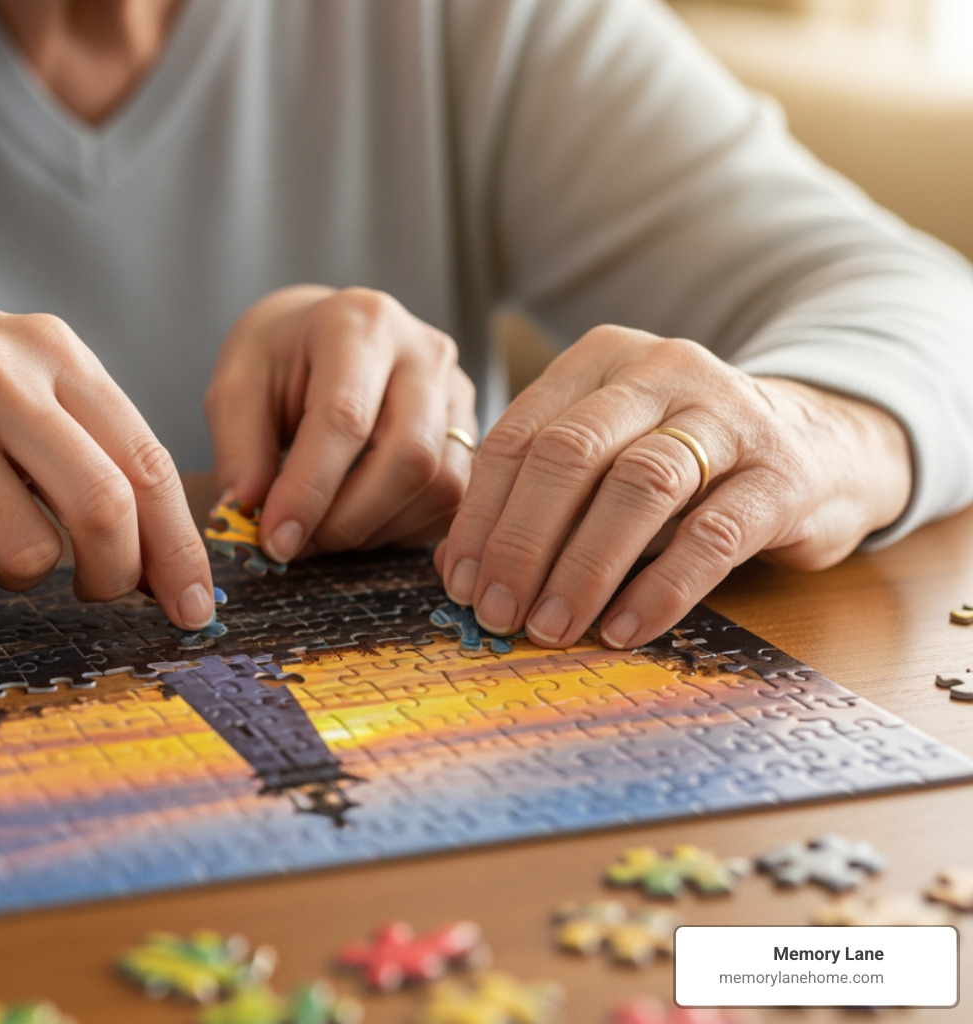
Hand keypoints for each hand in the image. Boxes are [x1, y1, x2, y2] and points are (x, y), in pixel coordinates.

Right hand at [0, 296, 215, 629]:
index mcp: (52, 351)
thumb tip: (170, 559)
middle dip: (117, 575)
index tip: (195, 608)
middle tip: (104, 594)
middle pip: (103, 510)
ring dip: (23, 575)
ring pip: (26, 552)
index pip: (146, 463)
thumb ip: (91, 445)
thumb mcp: (18, 377)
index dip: (179, 549)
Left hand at [207, 286, 475, 559]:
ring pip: (441, 486)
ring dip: (376, 530)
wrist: (324, 334)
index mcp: (359, 325)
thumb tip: (248, 512)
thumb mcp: (235, 386)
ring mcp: (457, 392)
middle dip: (349, 519)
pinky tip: (360, 521)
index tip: (275, 540)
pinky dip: (403, 530)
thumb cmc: (278, 358)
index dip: (309, 490)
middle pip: (411, 456)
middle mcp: (423, 353)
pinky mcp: (471, 432)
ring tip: (323, 531)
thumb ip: (239, 449)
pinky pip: (452, 502)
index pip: (345, 418)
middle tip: (298, 545)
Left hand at [436, 326, 911, 648]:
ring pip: (638, 486)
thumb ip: (540, 494)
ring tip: (553, 627)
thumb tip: (461, 569)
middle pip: (569, 455)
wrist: (824, 445)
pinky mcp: (783, 474)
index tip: (461, 582)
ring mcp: (729, 416)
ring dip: (584, 568)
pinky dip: (661, 588)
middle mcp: (662, 371)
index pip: (519, 435)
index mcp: (600, 360)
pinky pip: (712, 534)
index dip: (482, 515)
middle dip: (522, 542)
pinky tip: (625, 628)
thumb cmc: (685, 460)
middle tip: (498, 612)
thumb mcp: (608, 454)